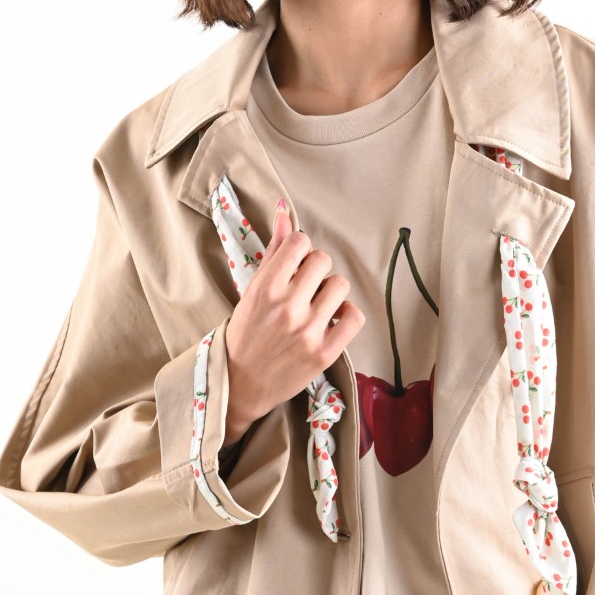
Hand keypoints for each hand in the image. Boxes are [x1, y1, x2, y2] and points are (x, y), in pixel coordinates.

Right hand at [223, 199, 365, 438]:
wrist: (240, 384)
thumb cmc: (245, 332)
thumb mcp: (252, 290)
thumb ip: (273, 251)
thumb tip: (285, 211)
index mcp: (265, 288)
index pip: (299, 242)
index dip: (300, 251)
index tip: (294, 265)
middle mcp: (287, 307)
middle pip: (322, 260)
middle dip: (315, 270)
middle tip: (305, 287)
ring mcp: (307, 331)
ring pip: (340, 286)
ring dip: (331, 291)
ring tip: (318, 304)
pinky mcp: (324, 353)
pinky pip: (354, 317)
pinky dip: (347, 315)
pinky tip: (332, 319)